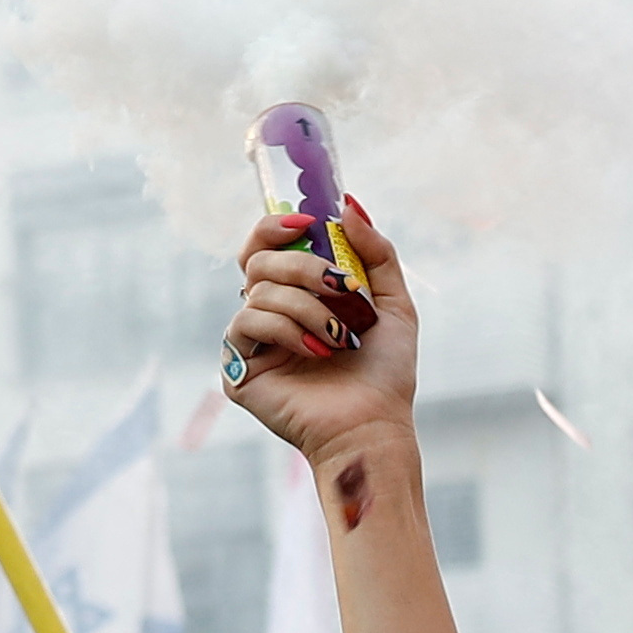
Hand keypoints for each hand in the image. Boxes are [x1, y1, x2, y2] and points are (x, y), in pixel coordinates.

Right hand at [218, 204, 418, 480]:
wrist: (375, 425)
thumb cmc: (385, 372)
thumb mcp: (394, 303)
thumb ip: (376, 252)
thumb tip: (347, 207)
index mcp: (296, 295)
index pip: (267, 245)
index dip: (276, 226)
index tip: (307, 223)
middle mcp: (269, 313)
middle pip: (259, 260)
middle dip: (304, 267)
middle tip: (340, 288)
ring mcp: (252, 341)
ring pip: (258, 291)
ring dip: (309, 308)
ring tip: (340, 338)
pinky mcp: (238, 368)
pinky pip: (247, 323)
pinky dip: (287, 330)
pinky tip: (316, 352)